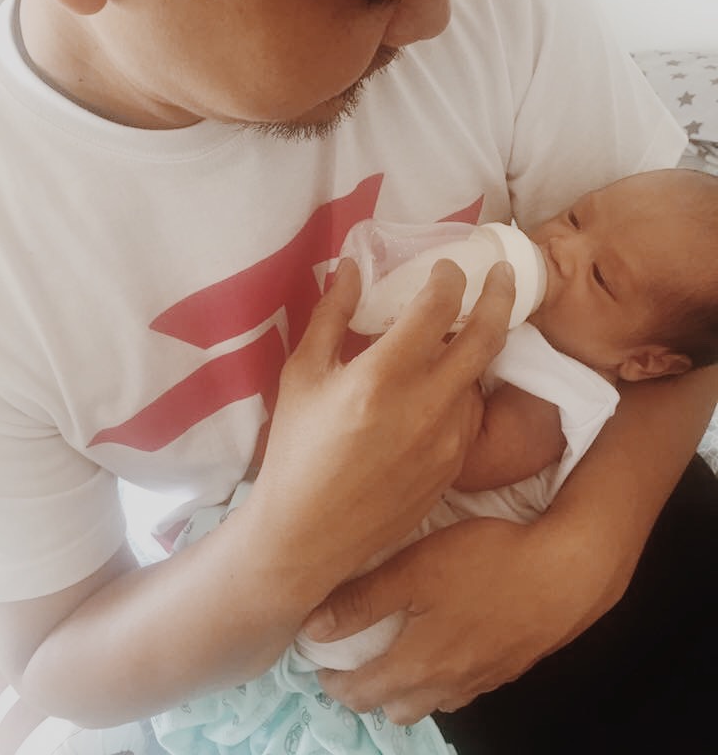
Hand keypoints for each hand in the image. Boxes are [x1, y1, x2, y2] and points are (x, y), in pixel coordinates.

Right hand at [254, 258, 514, 579]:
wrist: (308, 533)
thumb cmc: (296, 448)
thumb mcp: (302, 374)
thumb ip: (331, 314)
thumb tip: (350, 266)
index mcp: (382, 375)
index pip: (438, 305)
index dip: (449, 276)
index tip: (445, 266)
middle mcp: (426, 404)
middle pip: (486, 334)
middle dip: (501, 293)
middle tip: (504, 272)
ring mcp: (447, 439)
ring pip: (480, 376)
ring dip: (478, 346)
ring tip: (461, 332)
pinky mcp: (454, 466)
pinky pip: (470, 413)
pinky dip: (463, 388)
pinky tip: (441, 385)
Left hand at [303, 517, 613, 724]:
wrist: (567, 570)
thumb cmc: (487, 563)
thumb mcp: (415, 570)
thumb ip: (362, 600)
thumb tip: (312, 628)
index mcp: (418, 665)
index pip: (360, 692)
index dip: (331, 682)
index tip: (316, 662)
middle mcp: (448, 684)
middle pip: (394, 708)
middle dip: (367, 691)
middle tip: (352, 659)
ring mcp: (483, 680)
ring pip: (432, 701)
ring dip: (406, 688)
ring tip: (396, 653)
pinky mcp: (509, 666)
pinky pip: (464, 686)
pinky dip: (443, 677)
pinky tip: (446, 644)